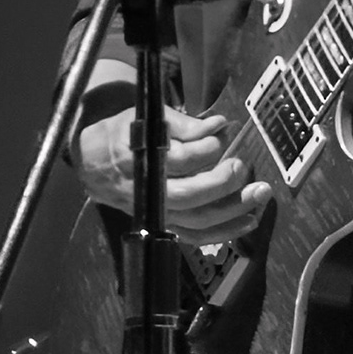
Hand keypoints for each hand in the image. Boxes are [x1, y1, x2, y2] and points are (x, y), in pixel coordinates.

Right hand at [75, 100, 269, 237]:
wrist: (93, 164)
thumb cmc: (122, 135)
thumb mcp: (146, 117)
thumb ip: (183, 123)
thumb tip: (218, 125)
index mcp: (141, 159)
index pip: (181, 158)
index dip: (209, 146)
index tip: (226, 131)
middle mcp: (149, 191)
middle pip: (191, 195)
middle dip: (224, 183)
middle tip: (244, 166)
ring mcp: (156, 212)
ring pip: (197, 220)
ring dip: (233, 210)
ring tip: (260, 194)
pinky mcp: (164, 224)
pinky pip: (196, 236)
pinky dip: (224, 232)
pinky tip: (248, 221)